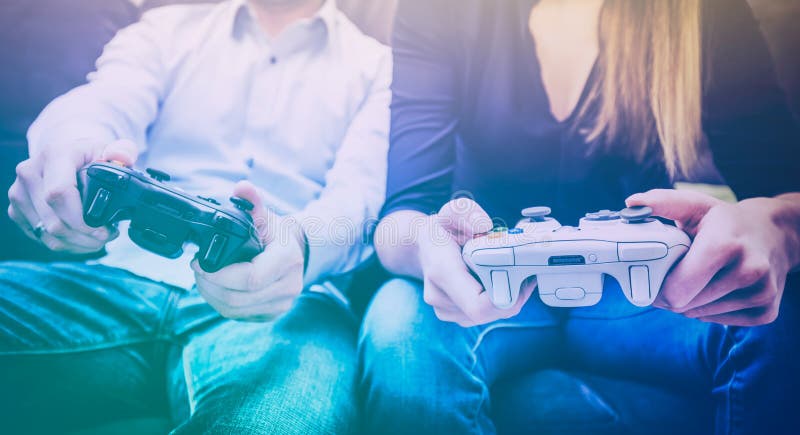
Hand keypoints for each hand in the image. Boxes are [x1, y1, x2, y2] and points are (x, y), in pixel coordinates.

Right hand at [7, 139, 137, 252]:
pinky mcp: (16, 209)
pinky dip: (64, 244)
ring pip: (47, 233)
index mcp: (54, 155)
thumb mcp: (108, 149)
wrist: (62, 155)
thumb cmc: (87, 156)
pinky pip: (40, 237)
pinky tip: (82, 238)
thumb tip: (123, 159)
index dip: (80, 219)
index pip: (59, 193)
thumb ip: (123, 152)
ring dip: (76, 243)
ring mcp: (19, 192)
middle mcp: (30, 173)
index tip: (102, 230)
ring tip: (98, 238)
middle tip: (106, 236)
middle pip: (53, 220)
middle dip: (84, 236)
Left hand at [192, 181, 306, 320]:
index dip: (219, 274)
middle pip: (238, 298)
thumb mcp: (265, 216)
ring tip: (203, 277)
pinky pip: (238, 316)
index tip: (199, 262)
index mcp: (288, 260)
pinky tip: (215, 288)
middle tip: (196, 269)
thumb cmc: (277, 235)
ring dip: (211, 295)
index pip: (251, 278)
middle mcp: (288, 286)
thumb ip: (252, 202)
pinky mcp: (271, 314)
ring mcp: (281, 304)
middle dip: (209, 285)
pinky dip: (220, 303)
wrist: (295, 254)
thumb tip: (242, 187)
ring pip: (235, 310)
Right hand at [418, 197, 535, 326]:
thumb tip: (485, 227)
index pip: (478, 305)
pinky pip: (485, 316)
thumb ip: (469, 213)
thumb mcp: (453, 210)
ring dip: (508, 299)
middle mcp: (440, 296)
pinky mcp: (454, 315)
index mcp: (441, 271)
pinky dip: (498, 303)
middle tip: (526, 272)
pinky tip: (500, 282)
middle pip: (490, 313)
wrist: (421, 246)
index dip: (505, 298)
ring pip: (490, 316)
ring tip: (512, 274)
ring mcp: (445, 310)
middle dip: (514, 296)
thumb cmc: (442, 228)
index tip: (521, 277)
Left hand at [626, 189, 797, 325]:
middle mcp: (749, 270)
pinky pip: (719, 322)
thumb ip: (662, 203)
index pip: (677, 290)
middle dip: (671, 293)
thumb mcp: (695, 205)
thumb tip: (631, 203)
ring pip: (699, 314)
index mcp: (724, 245)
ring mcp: (761, 293)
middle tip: (673, 275)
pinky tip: (716, 288)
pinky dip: (710, 309)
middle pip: (684, 305)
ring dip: (690, 301)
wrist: (775, 233)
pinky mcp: (767, 311)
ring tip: (699, 278)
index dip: (657, 287)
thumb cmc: (726, 220)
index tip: (653, 276)